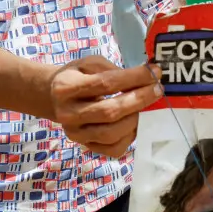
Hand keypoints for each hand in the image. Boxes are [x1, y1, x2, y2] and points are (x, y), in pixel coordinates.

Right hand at [46, 56, 163, 158]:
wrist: (54, 98)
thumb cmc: (78, 76)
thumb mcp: (89, 63)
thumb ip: (112, 69)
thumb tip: (144, 78)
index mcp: (65, 88)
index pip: (105, 84)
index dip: (133, 78)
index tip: (154, 72)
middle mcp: (67, 114)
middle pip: (110, 111)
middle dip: (139, 99)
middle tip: (158, 89)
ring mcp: (75, 134)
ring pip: (112, 133)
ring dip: (136, 118)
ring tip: (146, 106)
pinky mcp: (86, 147)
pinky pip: (113, 148)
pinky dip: (130, 136)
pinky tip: (134, 121)